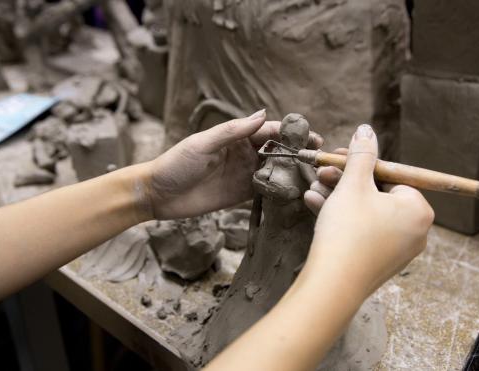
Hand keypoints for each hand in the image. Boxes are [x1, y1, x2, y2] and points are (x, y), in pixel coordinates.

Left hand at [144, 110, 322, 219]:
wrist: (158, 195)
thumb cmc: (175, 164)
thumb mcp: (202, 144)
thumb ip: (233, 130)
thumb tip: (263, 114)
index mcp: (235, 137)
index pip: (268, 131)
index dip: (290, 132)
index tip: (310, 134)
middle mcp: (243, 153)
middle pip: (277, 149)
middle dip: (298, 150)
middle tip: (320, 154)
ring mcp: (244, 174)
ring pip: (274, 169)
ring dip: (293, 169)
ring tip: (315, 173)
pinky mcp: (241, 194)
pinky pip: (266, 190)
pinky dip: (281, 189)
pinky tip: (297, 191)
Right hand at [302, 124, 433, 301]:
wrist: (333, 285)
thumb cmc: (348, 230)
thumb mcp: (353, 185)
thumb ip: (362, 155)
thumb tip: (367, 130)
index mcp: (418, 209)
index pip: (391, 175)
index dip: (360, 164)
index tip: (337, 157)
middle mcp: (415, 230)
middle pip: (377, 194)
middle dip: (345, 181)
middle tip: (322, 172)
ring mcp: (398, 250)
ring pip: (366, 213)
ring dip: (337, 198)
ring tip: (313, 189)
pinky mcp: (379, 263)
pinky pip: (362, 232)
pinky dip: (341, 219)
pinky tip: (314, 207)